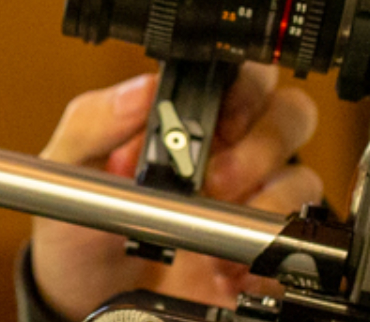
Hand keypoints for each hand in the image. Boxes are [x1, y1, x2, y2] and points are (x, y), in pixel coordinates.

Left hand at [30, 64, 322, 319]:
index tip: (220, 118)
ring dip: (269, 194)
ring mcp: (252, 203)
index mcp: (193, 118)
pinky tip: (226, 258)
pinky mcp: (259, 253)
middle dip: (264, 140)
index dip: (247, 89)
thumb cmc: (77, 221)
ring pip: (302, 177)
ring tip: (221, 216)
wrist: (81, 293)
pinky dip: (270, 247)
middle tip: (217, 174)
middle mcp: (232, 152)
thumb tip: (141, 88)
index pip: (248, 76)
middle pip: (292, 116)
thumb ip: (95, 120)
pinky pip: (296, 242)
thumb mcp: (67, 166)